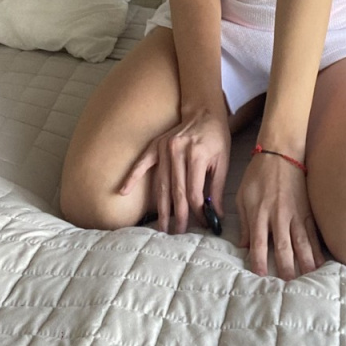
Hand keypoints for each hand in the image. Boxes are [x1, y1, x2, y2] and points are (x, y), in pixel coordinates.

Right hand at [118, 107, 230, 234]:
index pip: (194, 191)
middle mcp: (178, 151)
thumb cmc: (216, 138)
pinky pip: (142, 163)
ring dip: (160, 207)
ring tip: (160, 227)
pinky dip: (132, 177)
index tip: (202, 223)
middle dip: (178, 215)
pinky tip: (123, 191)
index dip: (198, 210)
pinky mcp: (156, 145)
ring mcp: (165, 147)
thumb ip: (216, 189)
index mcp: (197, 155)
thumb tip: (215, 215)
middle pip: (176, 191)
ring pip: (161, 184)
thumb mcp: (222, 162)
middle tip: (177, 234)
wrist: (204, 111)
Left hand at [236, 154, 325, 280]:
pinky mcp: (308, 210)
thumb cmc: (258, 174)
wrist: (280, 152)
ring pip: (302, 244)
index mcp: (259, 214)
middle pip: (284, 249)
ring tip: (309, 281)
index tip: (260, 277)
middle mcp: (278, 217)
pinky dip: (317, 249)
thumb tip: (244, 245)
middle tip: (288, 288)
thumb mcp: (243, 196)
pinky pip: (313, 233)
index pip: (259, 245)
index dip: (259, 263)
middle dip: (286, 269)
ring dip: (305, 263)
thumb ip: (244, 222)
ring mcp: (295, 214)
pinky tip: (320, 262)